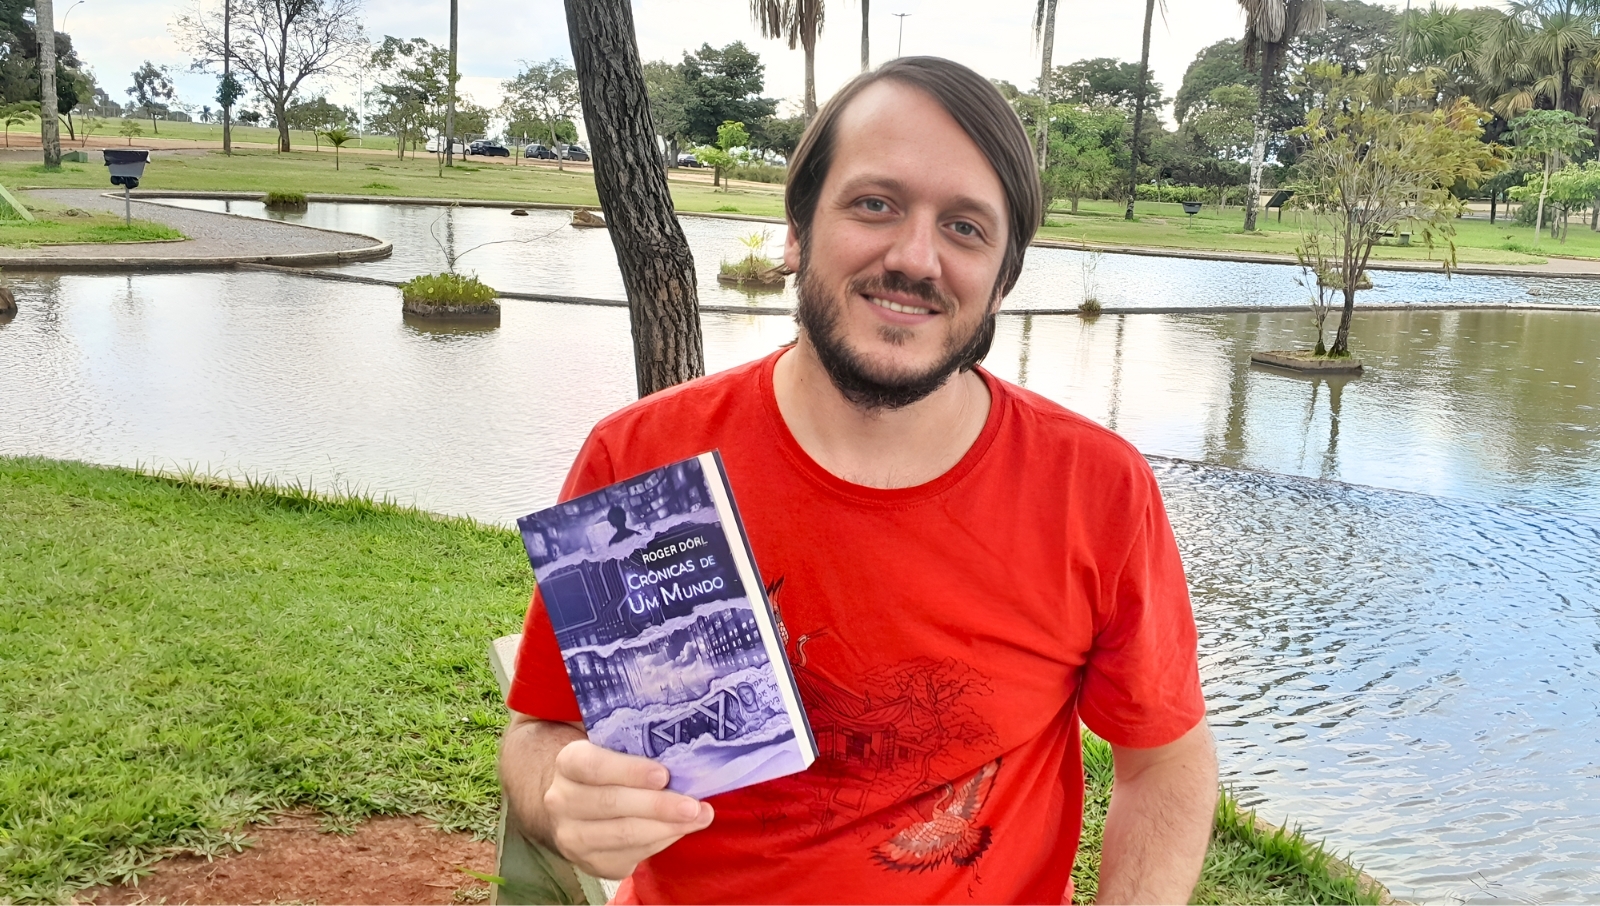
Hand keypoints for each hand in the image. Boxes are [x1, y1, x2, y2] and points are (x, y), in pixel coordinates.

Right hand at [543, 739, 714, 879]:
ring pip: (624, 834)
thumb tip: (683, 754)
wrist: (578, 806)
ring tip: (699, 817)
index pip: (595, 767)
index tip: (663, 775)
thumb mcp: (613, 748)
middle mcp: (562, 801)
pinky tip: (680, 830)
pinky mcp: (591, 864)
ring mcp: (573, 837)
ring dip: (667, 828)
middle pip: (612, 804)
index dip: (630, 771)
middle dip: (658, 805)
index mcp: (568, 763)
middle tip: (693, 805)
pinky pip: (632, 855)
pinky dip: (662, 842)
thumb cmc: (609, 769)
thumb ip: (638, 747)